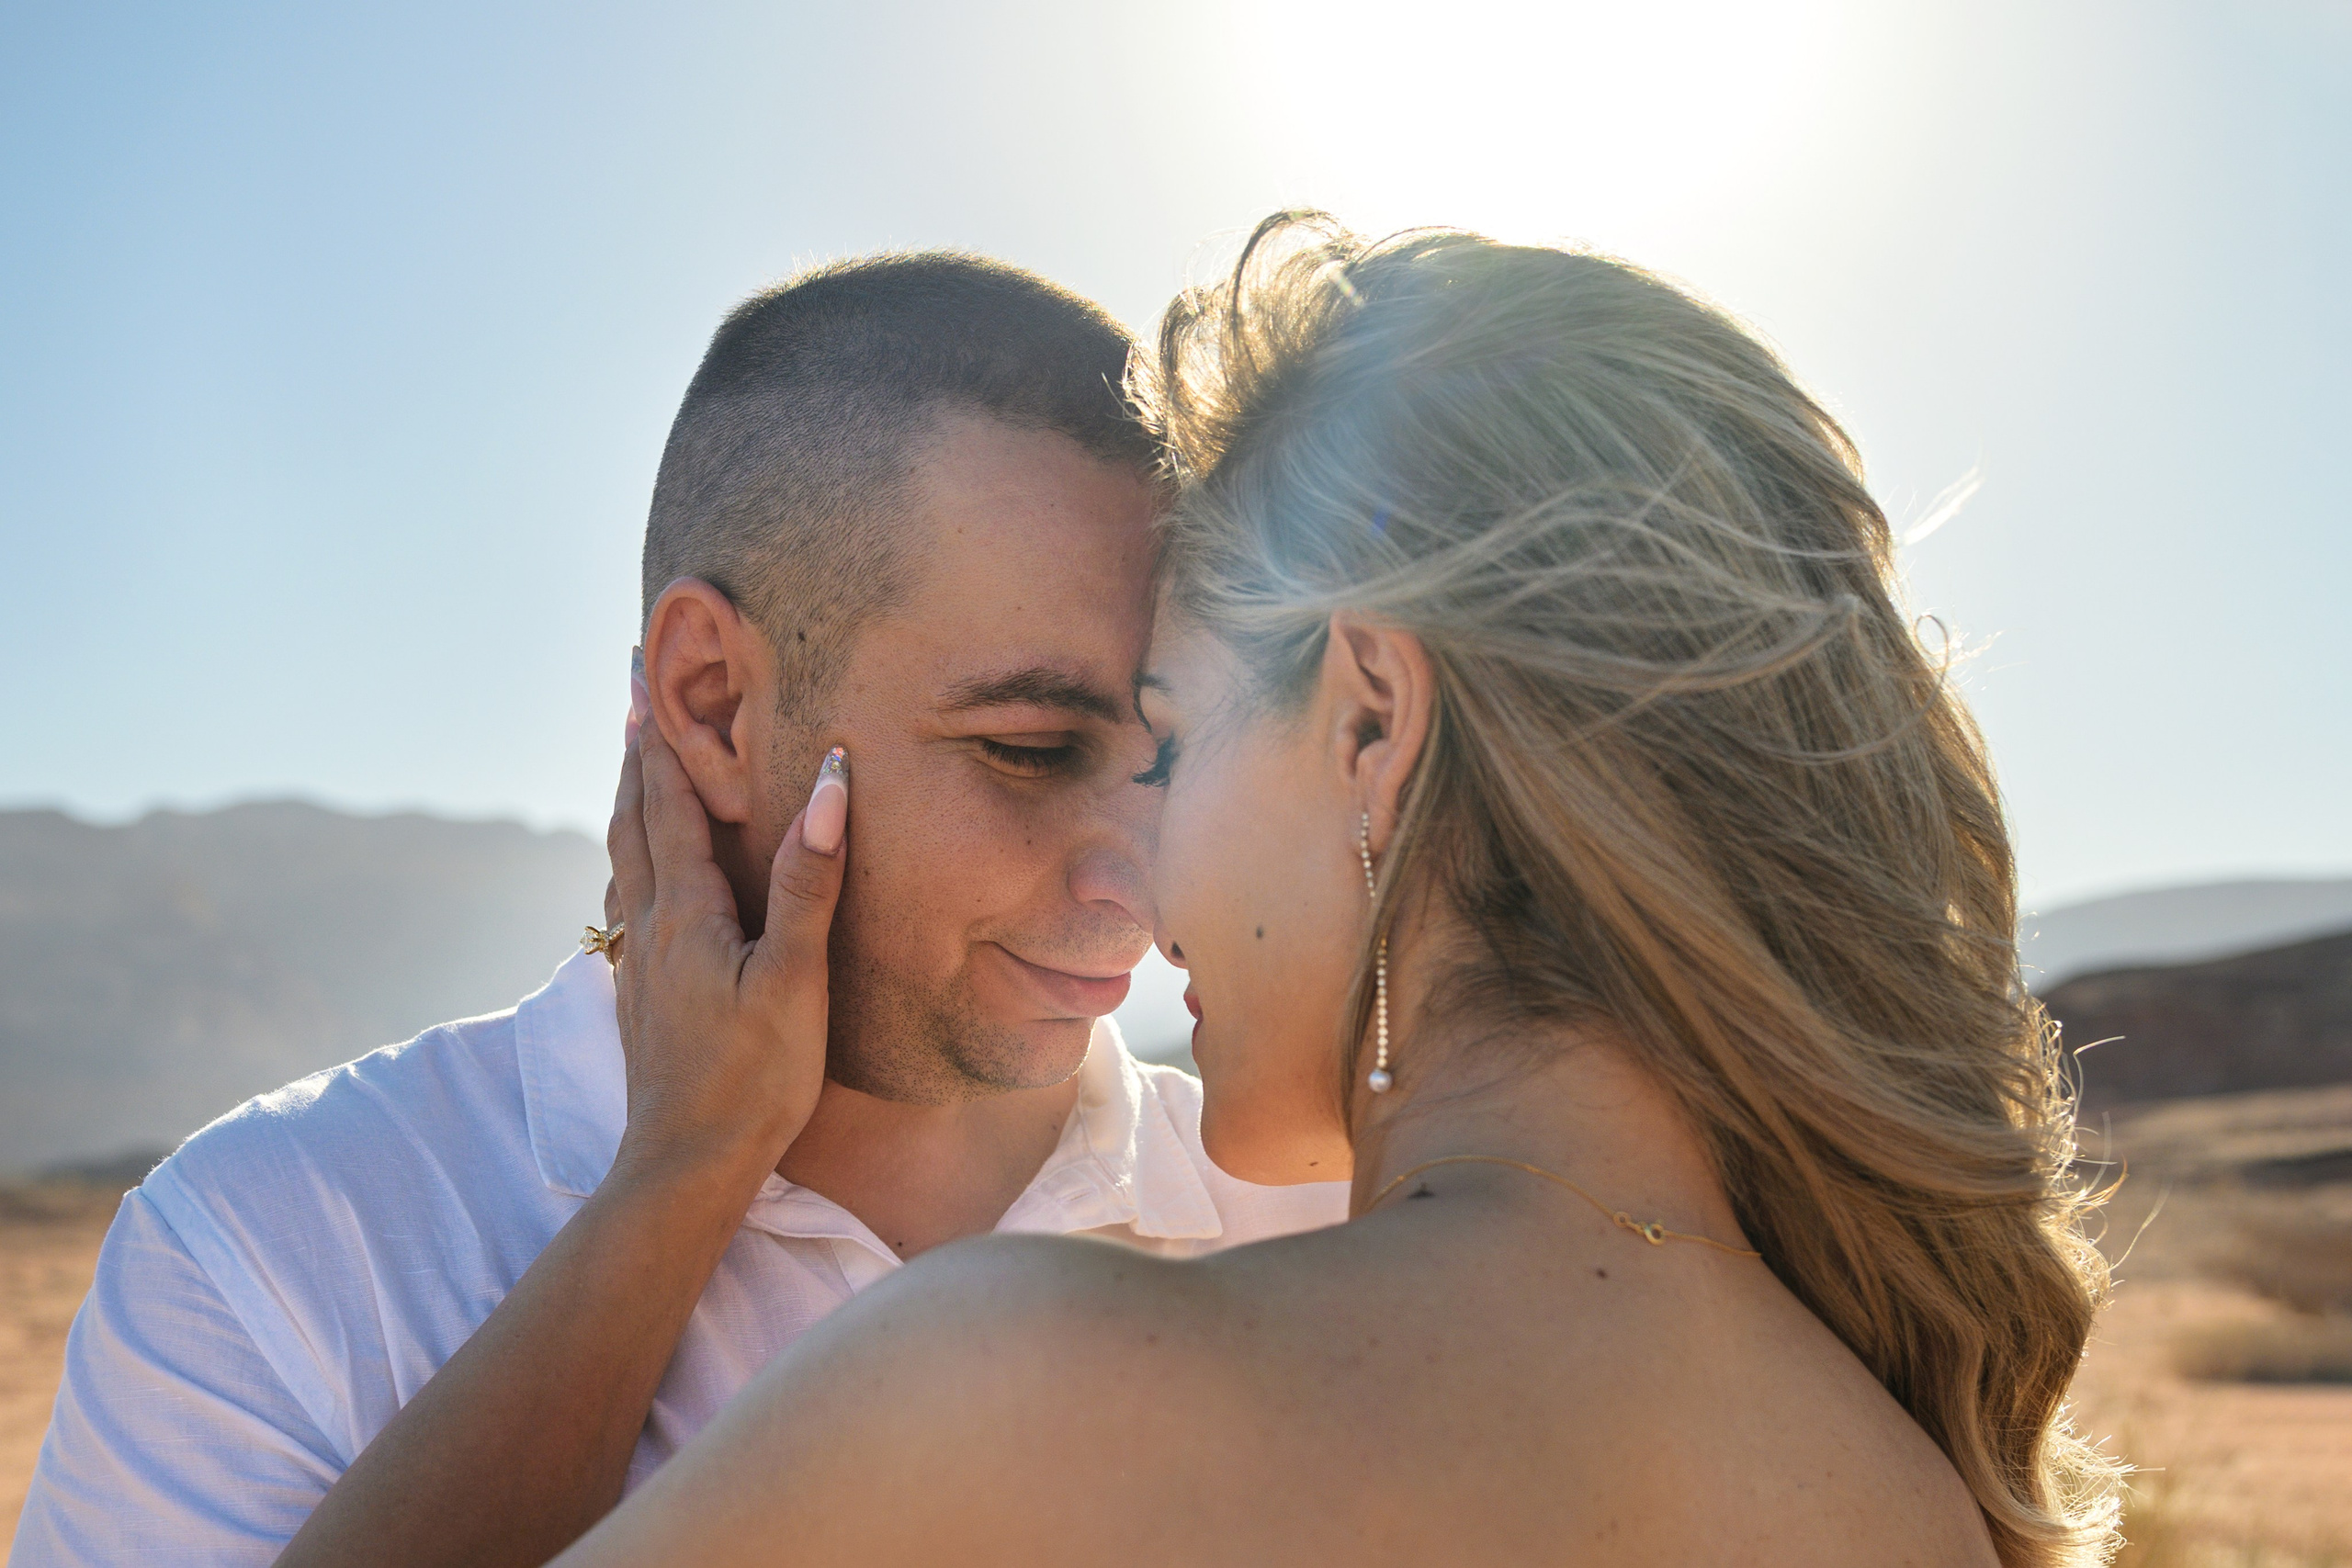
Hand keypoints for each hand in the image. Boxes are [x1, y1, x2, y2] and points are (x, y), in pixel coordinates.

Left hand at [603, 716, 850, 1190]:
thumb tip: (828, 783)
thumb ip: (809, 880)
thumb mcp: (795, 978)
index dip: (659, 737)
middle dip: (635, 756)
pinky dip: (633, 859)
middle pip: (632, 821)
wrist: (687, 1165)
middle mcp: (650, 926)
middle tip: (633, 700)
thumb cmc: (754, 1077)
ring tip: (634, 769)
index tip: (644, 675)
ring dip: (628, 805)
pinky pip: (630, 901)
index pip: (667, 802)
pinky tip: (643, 879)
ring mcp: (640, 963)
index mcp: (685, 912)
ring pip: (624, 861)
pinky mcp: (643, 995)